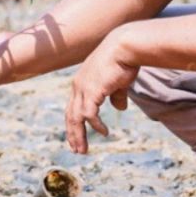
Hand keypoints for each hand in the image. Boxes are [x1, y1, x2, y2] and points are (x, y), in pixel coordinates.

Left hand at [65, 32, 137, 153]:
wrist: (125, 47)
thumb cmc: (123, 61)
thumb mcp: (118, 82)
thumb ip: (116, 95)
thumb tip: (119, 108)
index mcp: (81, 83)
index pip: (72, 107)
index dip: (73, 123)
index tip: (75, 137)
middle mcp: (78, 86)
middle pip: (70, 115)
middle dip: (72, 134)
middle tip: (76, 150)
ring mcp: (83, 88)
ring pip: (76, 118)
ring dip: (78, 135)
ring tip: (82, 150)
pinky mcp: (92, 91)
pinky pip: (89, 114)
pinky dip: (95, 125)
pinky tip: (103, 133)